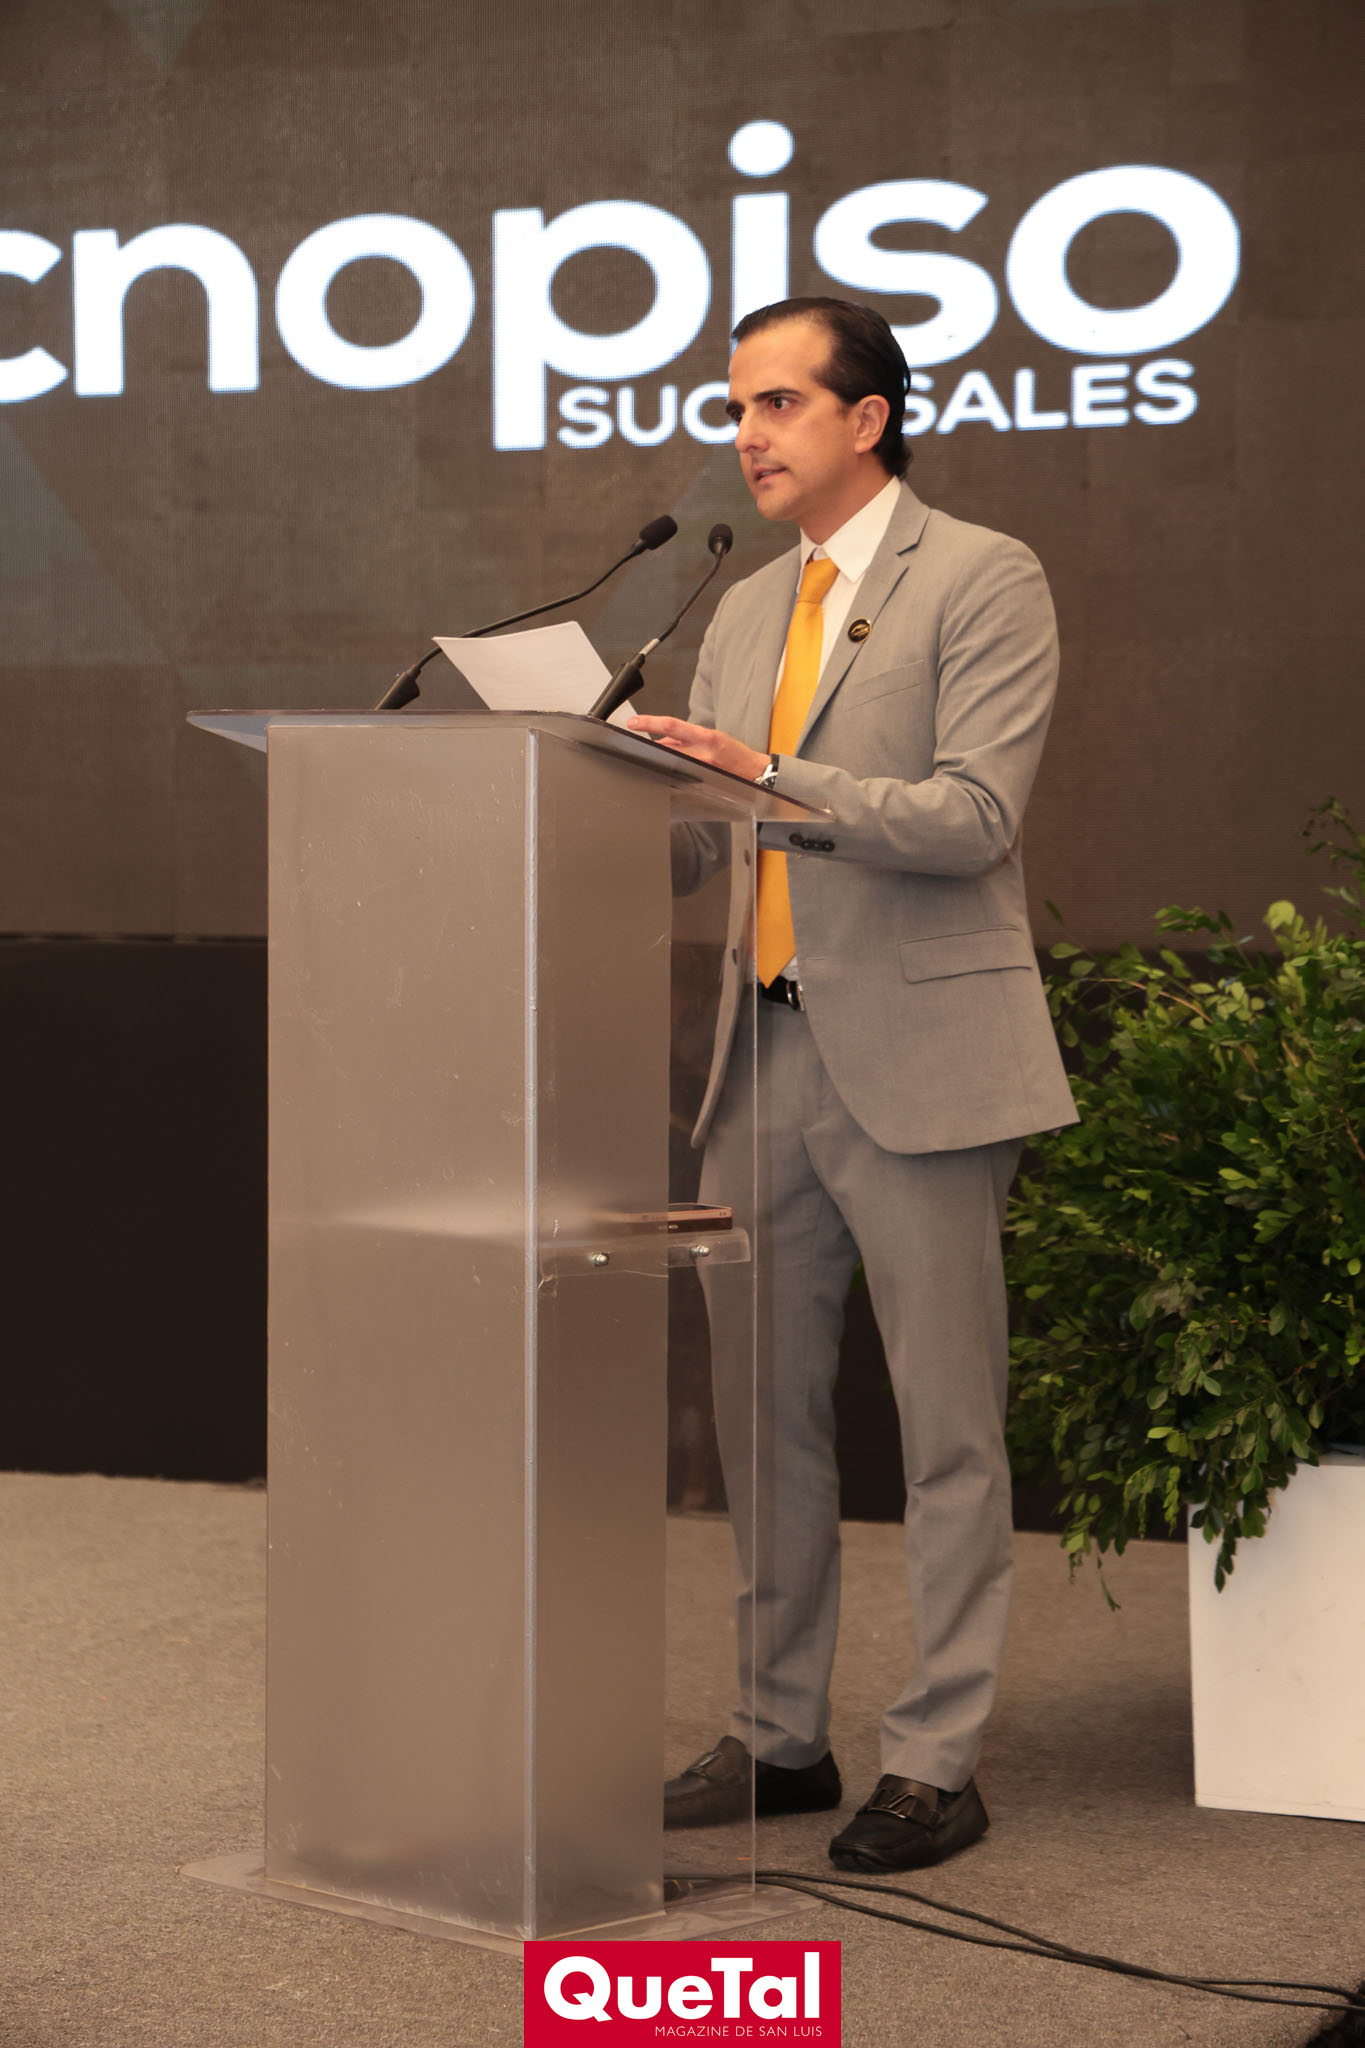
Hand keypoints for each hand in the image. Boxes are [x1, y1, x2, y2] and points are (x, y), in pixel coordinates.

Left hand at [627, 716, 768, 781]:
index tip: (634, 722)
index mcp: (706, 737)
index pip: (671, 726)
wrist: (753, 772)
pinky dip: (672, 770)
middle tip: (641, 744)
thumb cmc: (733, 753)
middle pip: (666, 747)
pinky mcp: (700, 781)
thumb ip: (687, 738)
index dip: (650, 723)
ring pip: (670, 761)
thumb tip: (664, 738)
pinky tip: (677, 770)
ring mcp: (700, 769)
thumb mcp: (712, 737)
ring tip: (670, 758)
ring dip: (663, 758)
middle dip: (652, 746)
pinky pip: (678, 774)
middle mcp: (702, 753)